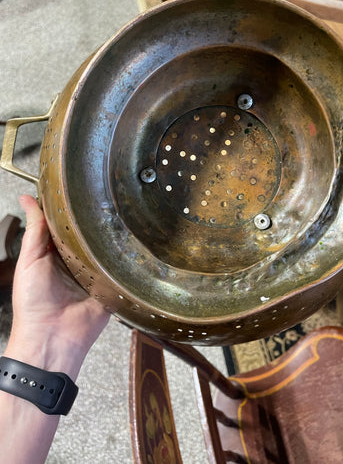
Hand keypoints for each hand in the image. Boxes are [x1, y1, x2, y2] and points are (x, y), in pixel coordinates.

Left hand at [4, 195, 109, 378]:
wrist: (52, 337)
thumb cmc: (33, 304)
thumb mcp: (30, 259)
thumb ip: (34, 230)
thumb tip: (27, 199)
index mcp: (57, 254)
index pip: (68, 226)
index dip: (73, 209)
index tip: (82, 188)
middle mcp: (78, 263)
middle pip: (91, 236)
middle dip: (97, 222)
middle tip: (108, 199)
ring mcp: (96, 275)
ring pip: (108, 251)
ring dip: (112, 241)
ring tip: (123, 218)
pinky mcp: (111, 287)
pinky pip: (120, 271)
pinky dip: (124, 261)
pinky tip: (131, 245)